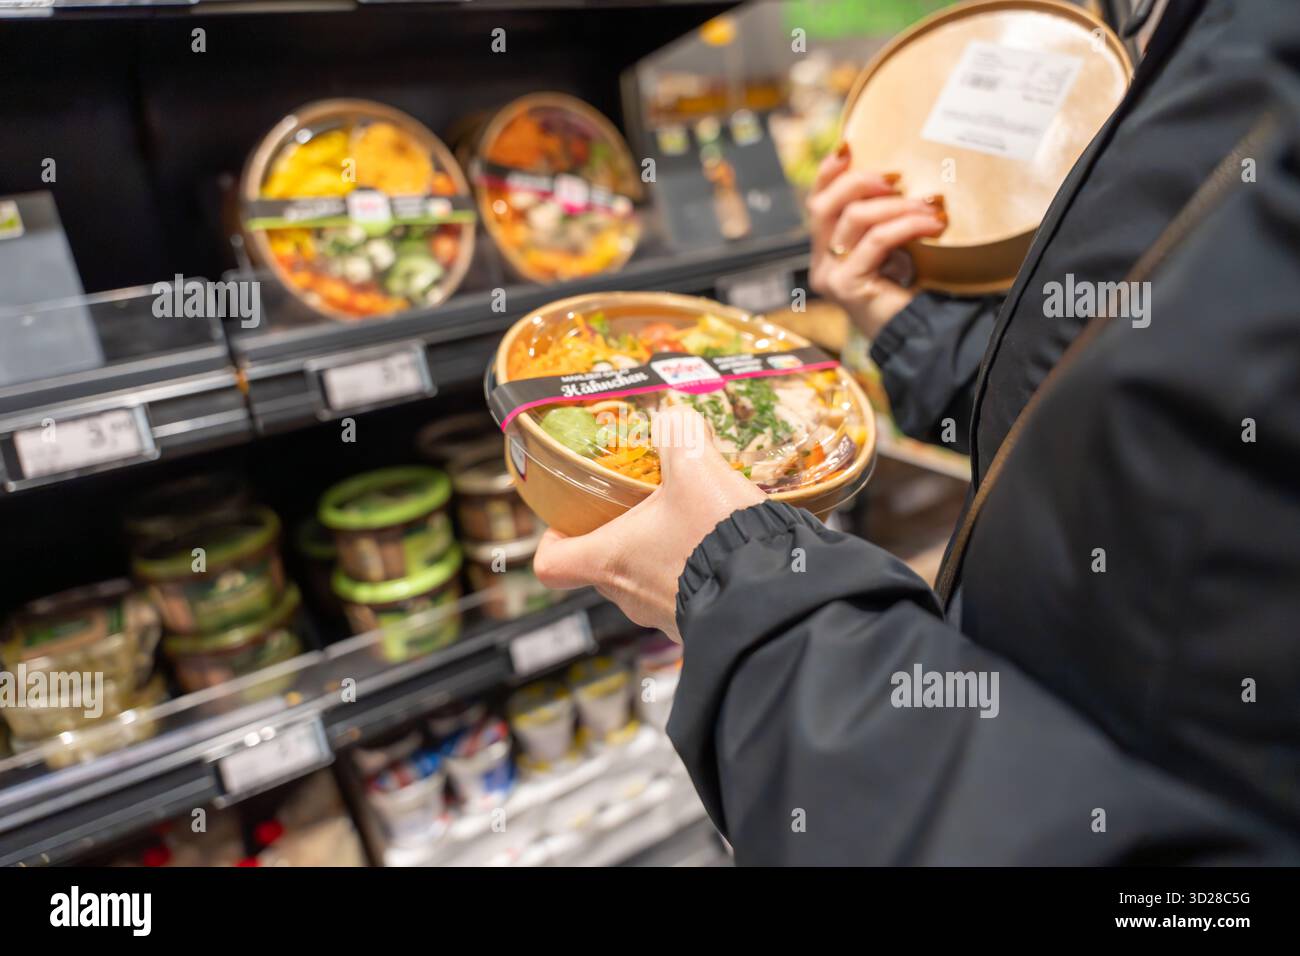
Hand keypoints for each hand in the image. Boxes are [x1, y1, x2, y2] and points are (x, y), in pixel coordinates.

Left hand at [533, 405, 763, 640]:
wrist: (772, 590)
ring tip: (692, 521)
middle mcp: (628, 595)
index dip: (553, 541)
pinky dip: (694, 570)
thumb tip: (676, 416)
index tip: (570, 522)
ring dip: (661, 552)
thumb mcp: (696, 467)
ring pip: (645, 579)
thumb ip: (679, 433)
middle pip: (603, 565)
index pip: (551, 565)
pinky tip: (720, 545)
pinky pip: (683, 593)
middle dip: (621, 534)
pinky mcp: (698, 622)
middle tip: (644, 504)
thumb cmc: (716, 535)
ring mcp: (662, 615)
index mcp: (609, 559)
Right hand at [807, 144, 947, 338]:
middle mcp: (822, 265)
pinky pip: (876, 240)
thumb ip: (885, 221)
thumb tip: (900, 177)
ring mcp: (831, 277)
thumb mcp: (896, 247)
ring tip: (932, 206)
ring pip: (853, 218)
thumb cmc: (915, 293)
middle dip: (861, 181)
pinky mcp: (847, 287)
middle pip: (824, 205)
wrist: (924, 338)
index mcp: (827, 255)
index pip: (816, 204)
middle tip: (898, 177)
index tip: (849, 147)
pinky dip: (907, 225)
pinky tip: (932, 225)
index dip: (828, 173)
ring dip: (897, 205)